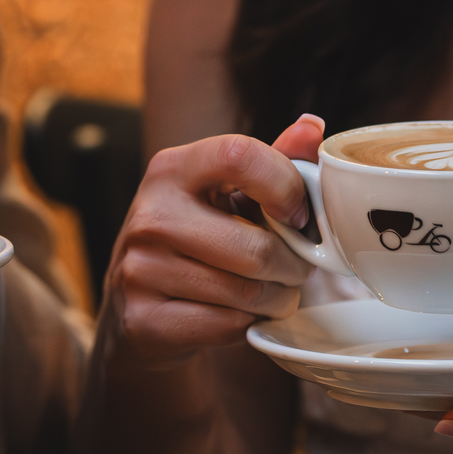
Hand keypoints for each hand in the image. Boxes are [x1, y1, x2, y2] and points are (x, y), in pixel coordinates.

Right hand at [105, 115, 322, 359]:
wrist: (139, 312)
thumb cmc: (199, 242)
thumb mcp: (229, 195)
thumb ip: (273, 163)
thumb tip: (313, 126)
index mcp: (172, 170)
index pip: (240, 155)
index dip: (286, 186)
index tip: (299, 216)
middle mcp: (150, 216)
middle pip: (257, 249)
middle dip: (294, 267)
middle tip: (295, 269)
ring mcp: (141, 270)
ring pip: (248, 293)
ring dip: (278, 299)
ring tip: (274, 292)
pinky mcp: (145, 321)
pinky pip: (230, 326)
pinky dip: (251, 324)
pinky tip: (244, 314)